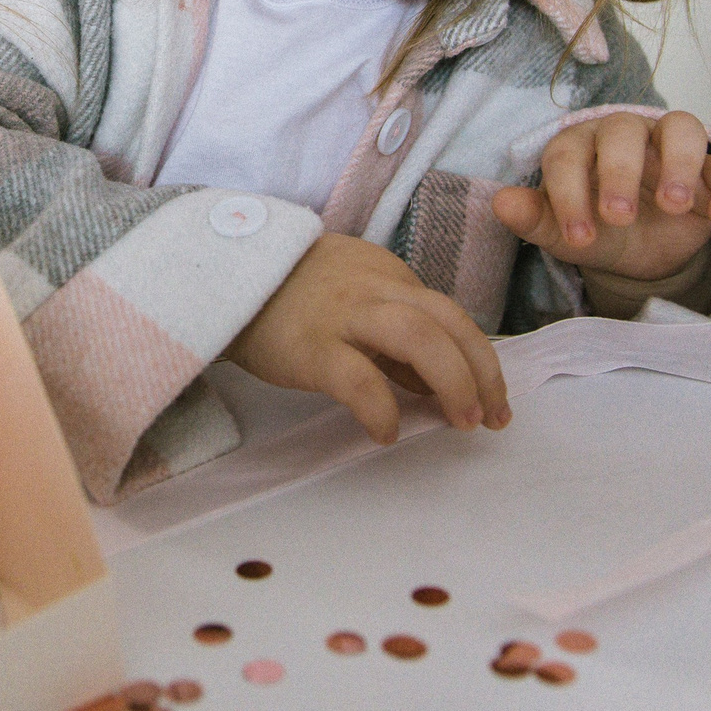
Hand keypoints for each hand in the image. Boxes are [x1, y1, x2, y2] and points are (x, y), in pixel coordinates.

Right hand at [224, 233, 510, 444]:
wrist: (218, 278)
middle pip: (447, 321)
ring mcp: (343, 315)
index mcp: (387, 277)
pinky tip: (387, 433)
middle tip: (491, 418)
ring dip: (453, 382)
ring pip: (419, 337)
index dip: (480, 358)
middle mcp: (374, 290)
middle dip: (481, 372)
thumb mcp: (352, 297)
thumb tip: (435, 383)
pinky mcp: (310, 348)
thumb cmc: (287, 295)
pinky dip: (383, 409)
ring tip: (461, 422)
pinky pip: (359, 379)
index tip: (492, 397)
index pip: (449, 314)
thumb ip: (393, 335)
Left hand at [492, 110, 710, 281]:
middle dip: (620, 172)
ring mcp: (674, 147)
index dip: (569, 192)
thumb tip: (499, 203)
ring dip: (679, 163)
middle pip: (624, 130)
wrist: (645, 255)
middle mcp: (628, 135)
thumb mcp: (566, 233)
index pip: (568, 152)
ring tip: (674, 206)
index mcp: (581, 145)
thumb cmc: (599, 230)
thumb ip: (535, 218)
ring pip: (683, 127)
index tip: (578, 236)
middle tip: (619, 217)